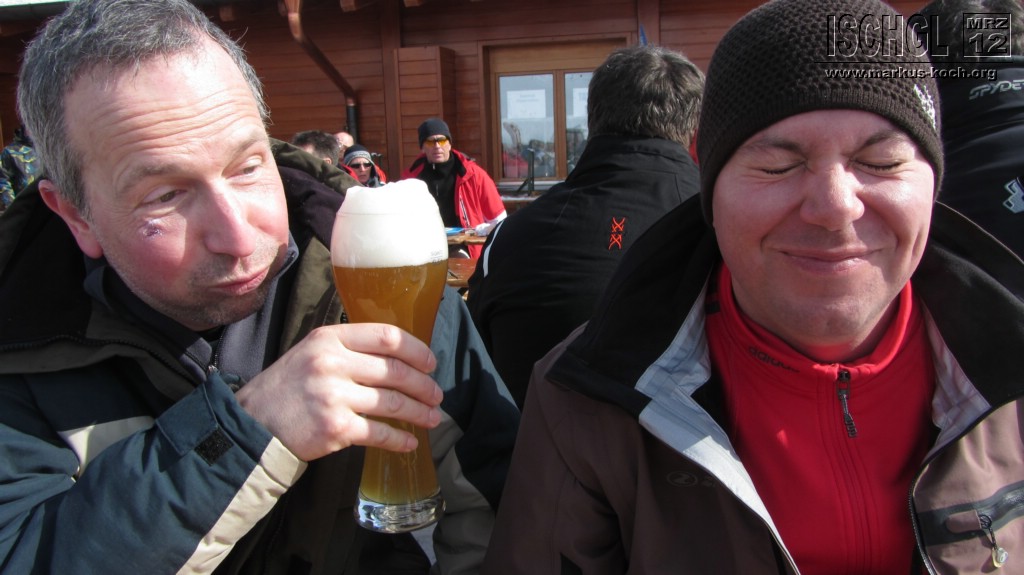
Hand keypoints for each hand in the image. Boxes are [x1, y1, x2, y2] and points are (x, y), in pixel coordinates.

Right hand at [235, 323, 442, 460]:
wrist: (251, 425)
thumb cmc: (285, 390)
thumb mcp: (309, 354)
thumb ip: (346, 350)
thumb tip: (395, 358)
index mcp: (329, 339)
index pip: (386, 336)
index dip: (416, 350)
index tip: (430, 363)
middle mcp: (332, 363)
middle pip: (395, 371)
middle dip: (423, 385)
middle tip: (436, 395)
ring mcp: (334, 396)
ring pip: (393, 403)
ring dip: (419, 412)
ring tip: (432, 418)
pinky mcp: (335, 428)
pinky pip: (379, 433)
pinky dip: (399, 440)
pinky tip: (410, 443)